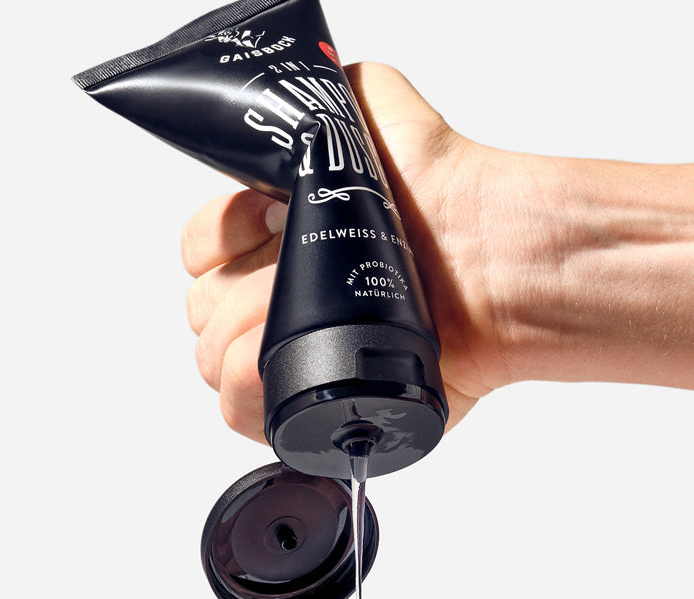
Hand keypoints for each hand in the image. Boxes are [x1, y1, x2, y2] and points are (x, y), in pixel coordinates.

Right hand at [181, 63, 520, 441]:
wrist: (492, 262)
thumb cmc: (442, 192)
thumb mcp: (375, 109)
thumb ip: (324, 91)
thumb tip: (297, 88)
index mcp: (280, 237)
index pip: (201, 250)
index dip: (214, 239)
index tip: (261, 221)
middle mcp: (285, 295)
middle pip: (203, 311)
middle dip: (233, 295)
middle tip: (289, 278)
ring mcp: (302, 350)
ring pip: (215, 363)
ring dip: (239, 343)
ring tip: (293, 320)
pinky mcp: (325, 399)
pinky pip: (249, 415)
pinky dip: (246, 397)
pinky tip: (278, 369)